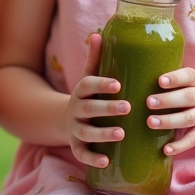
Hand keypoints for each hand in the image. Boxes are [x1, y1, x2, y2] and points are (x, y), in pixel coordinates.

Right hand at [65, 34, 129, 167]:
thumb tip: (99, 33)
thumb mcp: (89, 76)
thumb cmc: (89, 96)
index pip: (88, 84)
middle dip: (107, 108)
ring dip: (103, 134)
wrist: (66, 120)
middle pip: (88, 109)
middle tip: (128, 107)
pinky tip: (107, 162)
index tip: (118, 84)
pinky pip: (82, 155)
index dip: (101, 84)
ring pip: (86, 133)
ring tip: (122, 133)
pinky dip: (93, 159)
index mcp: (81, 90)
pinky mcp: (76, 147)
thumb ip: (96, 58)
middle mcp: (75, 110)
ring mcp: (75, 129)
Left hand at [146, 68, 194, 155]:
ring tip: (151, 122)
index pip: (189, 76)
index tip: (160, 81)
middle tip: (149, 102)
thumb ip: (171, 82)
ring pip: (189, 119)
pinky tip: (166, 149)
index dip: (175, 78)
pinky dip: (179, 146)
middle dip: (168, 100)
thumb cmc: (193, 92)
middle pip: (188, 97)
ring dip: (169, 121)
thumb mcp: (188, 83)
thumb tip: (138, 80)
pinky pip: (193, 140)